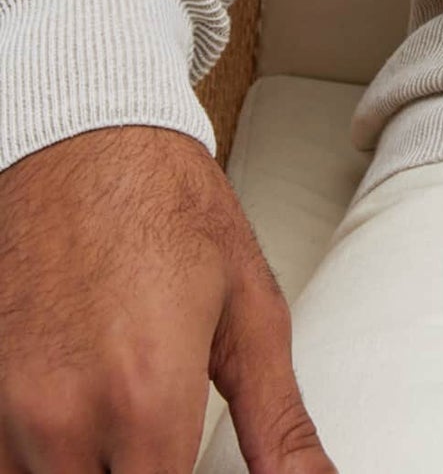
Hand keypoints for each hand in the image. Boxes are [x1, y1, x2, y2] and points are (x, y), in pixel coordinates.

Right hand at [0, 123, 337, 472]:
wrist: (86, 139)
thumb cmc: (171, 208)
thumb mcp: (250, 311)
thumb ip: (278, 423)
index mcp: (147, 401)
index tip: (197, 468)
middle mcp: (64, 422)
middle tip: (170, 446)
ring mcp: (6, 416)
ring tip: (130, 437)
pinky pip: (7, 468)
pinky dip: (45, 463)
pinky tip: (85, 431)